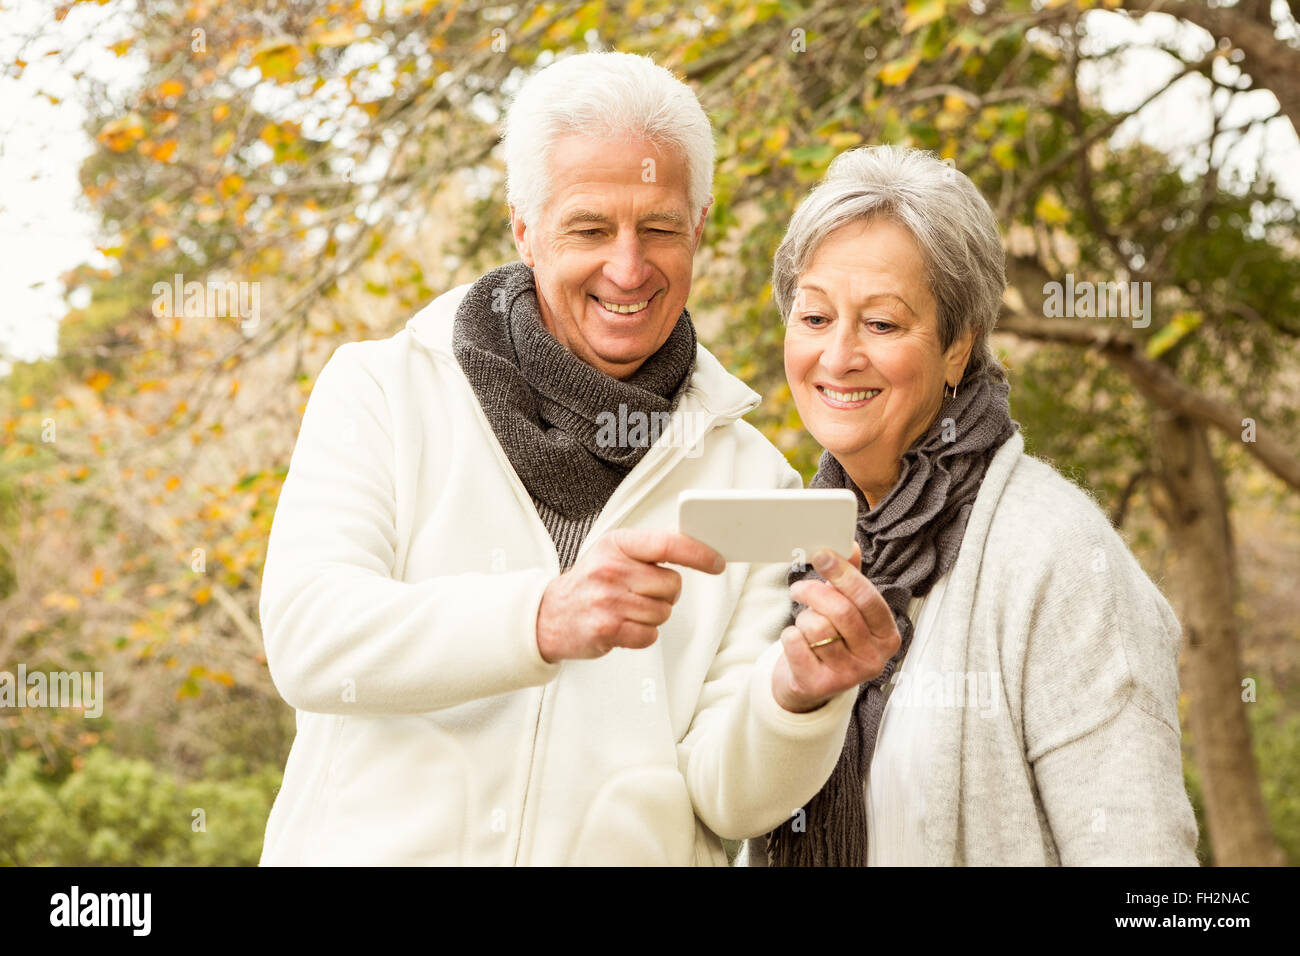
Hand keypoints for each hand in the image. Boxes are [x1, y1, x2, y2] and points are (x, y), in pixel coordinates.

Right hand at [535, 529, 725, 662]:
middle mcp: (611, 569)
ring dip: (652, 616)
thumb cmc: (588, 584)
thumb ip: (649, 550)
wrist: (549, 616)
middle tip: (642, 595)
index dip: (698, 553)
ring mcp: (608, 599)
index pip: (667, 544)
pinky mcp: (607, 629)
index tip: (716, 562)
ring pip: (663, 612)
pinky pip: (650, 634)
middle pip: (672, 585)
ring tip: (626, 611)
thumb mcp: (613, 553)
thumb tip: (695, 547)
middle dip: (665, 594)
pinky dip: (642, 635)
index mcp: (617, 544)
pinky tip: (623, 627)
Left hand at [771, 542, 900, 712]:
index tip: (821, 554)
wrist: (813, 682)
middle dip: (814, 592)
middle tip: (798, 588)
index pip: (868, 598)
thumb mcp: (848, 609)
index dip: (843, 574)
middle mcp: (875, 658)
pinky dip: (790, 635)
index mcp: (888, 635)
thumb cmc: (835, 638)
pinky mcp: (821, 685)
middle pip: (841, 611)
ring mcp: (849, 675)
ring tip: (805, 623)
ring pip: (817, 627)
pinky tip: (798, 641)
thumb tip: (851, 545)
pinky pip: (796, 643)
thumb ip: (850, 579)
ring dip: (804, 618)